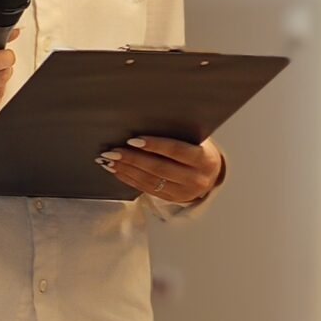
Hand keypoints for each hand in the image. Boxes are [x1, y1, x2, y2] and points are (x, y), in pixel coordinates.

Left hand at [98, 136, 223, 204]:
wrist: (211, 173)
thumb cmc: (198, 147)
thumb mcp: (196, 139)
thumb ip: (177, 133)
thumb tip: (143, 121)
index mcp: (205, 159)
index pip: (176, 151)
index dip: (154, 145)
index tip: (133, 140)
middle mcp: (196, 179)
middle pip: (159, 168)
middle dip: (133, 159)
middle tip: (113, 151)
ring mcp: (184, 192)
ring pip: (150, 181)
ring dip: (127, 170)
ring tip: (109, 160)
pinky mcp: (173, 199)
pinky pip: (147, 190)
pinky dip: (129, 179)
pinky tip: (117, 170)